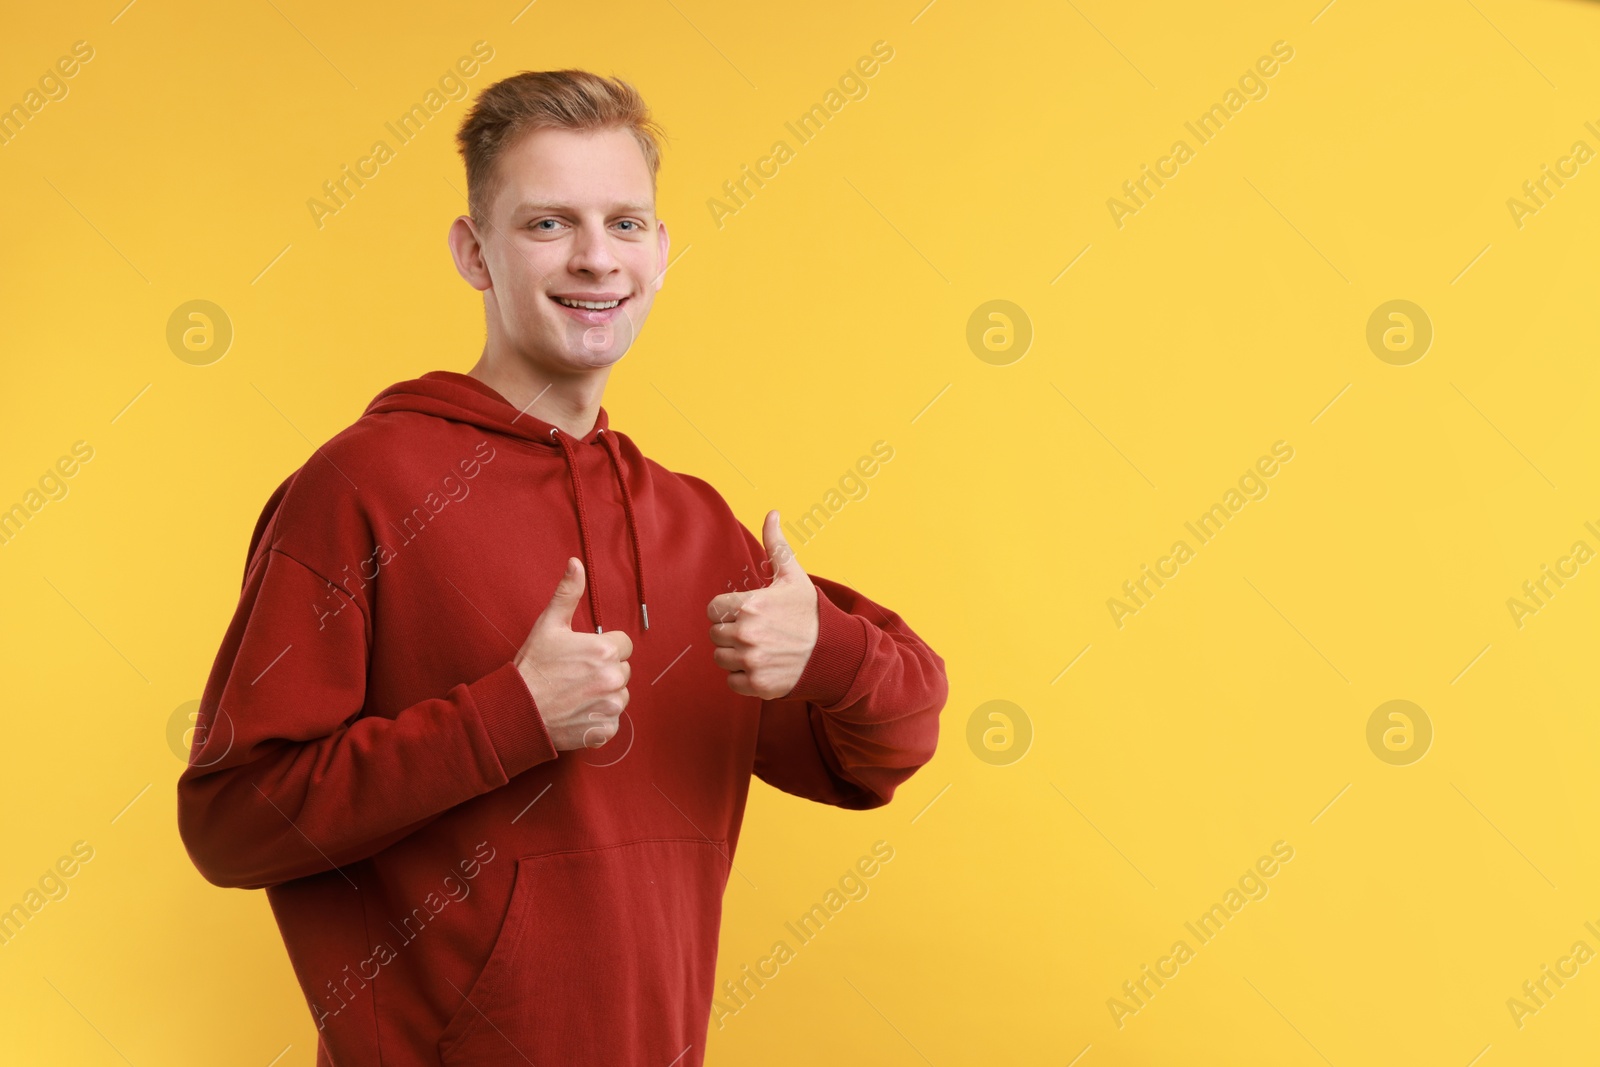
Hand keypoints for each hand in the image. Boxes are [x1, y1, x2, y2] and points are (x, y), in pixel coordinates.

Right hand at [514, 558, 632, 750]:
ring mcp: (610, 707)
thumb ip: (568, 593)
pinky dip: (597, 720)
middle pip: (622, 671)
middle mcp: (612, 679)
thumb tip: (576, 563)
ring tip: (575, 695)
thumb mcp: (548, 625)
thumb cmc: (532, 667)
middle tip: (575, 676)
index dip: (603, 649)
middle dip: (604, 672)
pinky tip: (576, 713)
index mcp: (604, 651)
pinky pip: (611, 721)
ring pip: (619, 696)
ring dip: (603, 696)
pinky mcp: (604, 731)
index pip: (622, 645)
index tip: (582, 656)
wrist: (516, 711)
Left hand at [706, 510, 819, 698]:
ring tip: (761, 648)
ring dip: (736, 655)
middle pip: (715, 634)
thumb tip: (772, 512)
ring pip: (721, 658)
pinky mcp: (757, 685)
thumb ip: (776, 545)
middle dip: (732, 632)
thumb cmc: (809, 612)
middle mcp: (747, 634)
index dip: (728, 611)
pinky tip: (764, 665)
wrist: (834, 652)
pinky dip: (744, 677)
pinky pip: (731, 681)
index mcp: (750, 605)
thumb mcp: (793, 576)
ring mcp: (752, 661)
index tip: (747, 613)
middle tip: (757, 632)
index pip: (713, 610)